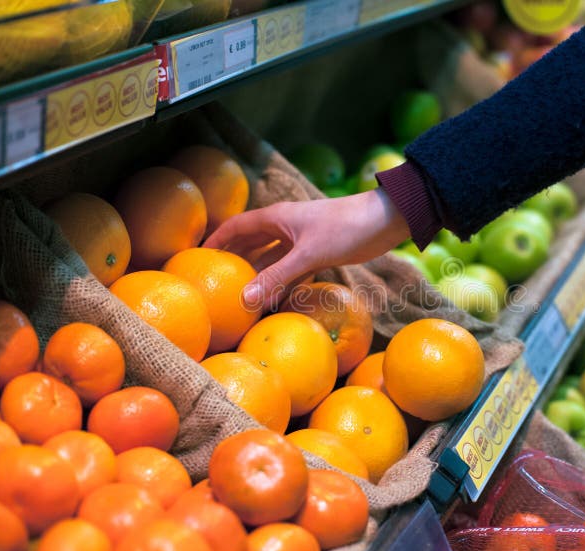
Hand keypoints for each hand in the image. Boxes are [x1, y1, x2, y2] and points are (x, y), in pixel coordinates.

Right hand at [204, 188, 410, 314]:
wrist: (385, 221)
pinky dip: (282, 282)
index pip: (237, 227)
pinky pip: (292, 269)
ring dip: (260, 274)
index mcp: (277, 218)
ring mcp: (302, 240)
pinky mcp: (318, 253)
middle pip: (252, 243)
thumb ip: (276, 277)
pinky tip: (275, 298)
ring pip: (272, 258)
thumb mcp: (308, 255)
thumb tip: (245, 299)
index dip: (217, 240)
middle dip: (235, 260)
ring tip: (241, 295)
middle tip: (217, 281)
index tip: (199, 257)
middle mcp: (285, 227)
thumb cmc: (346, 228)